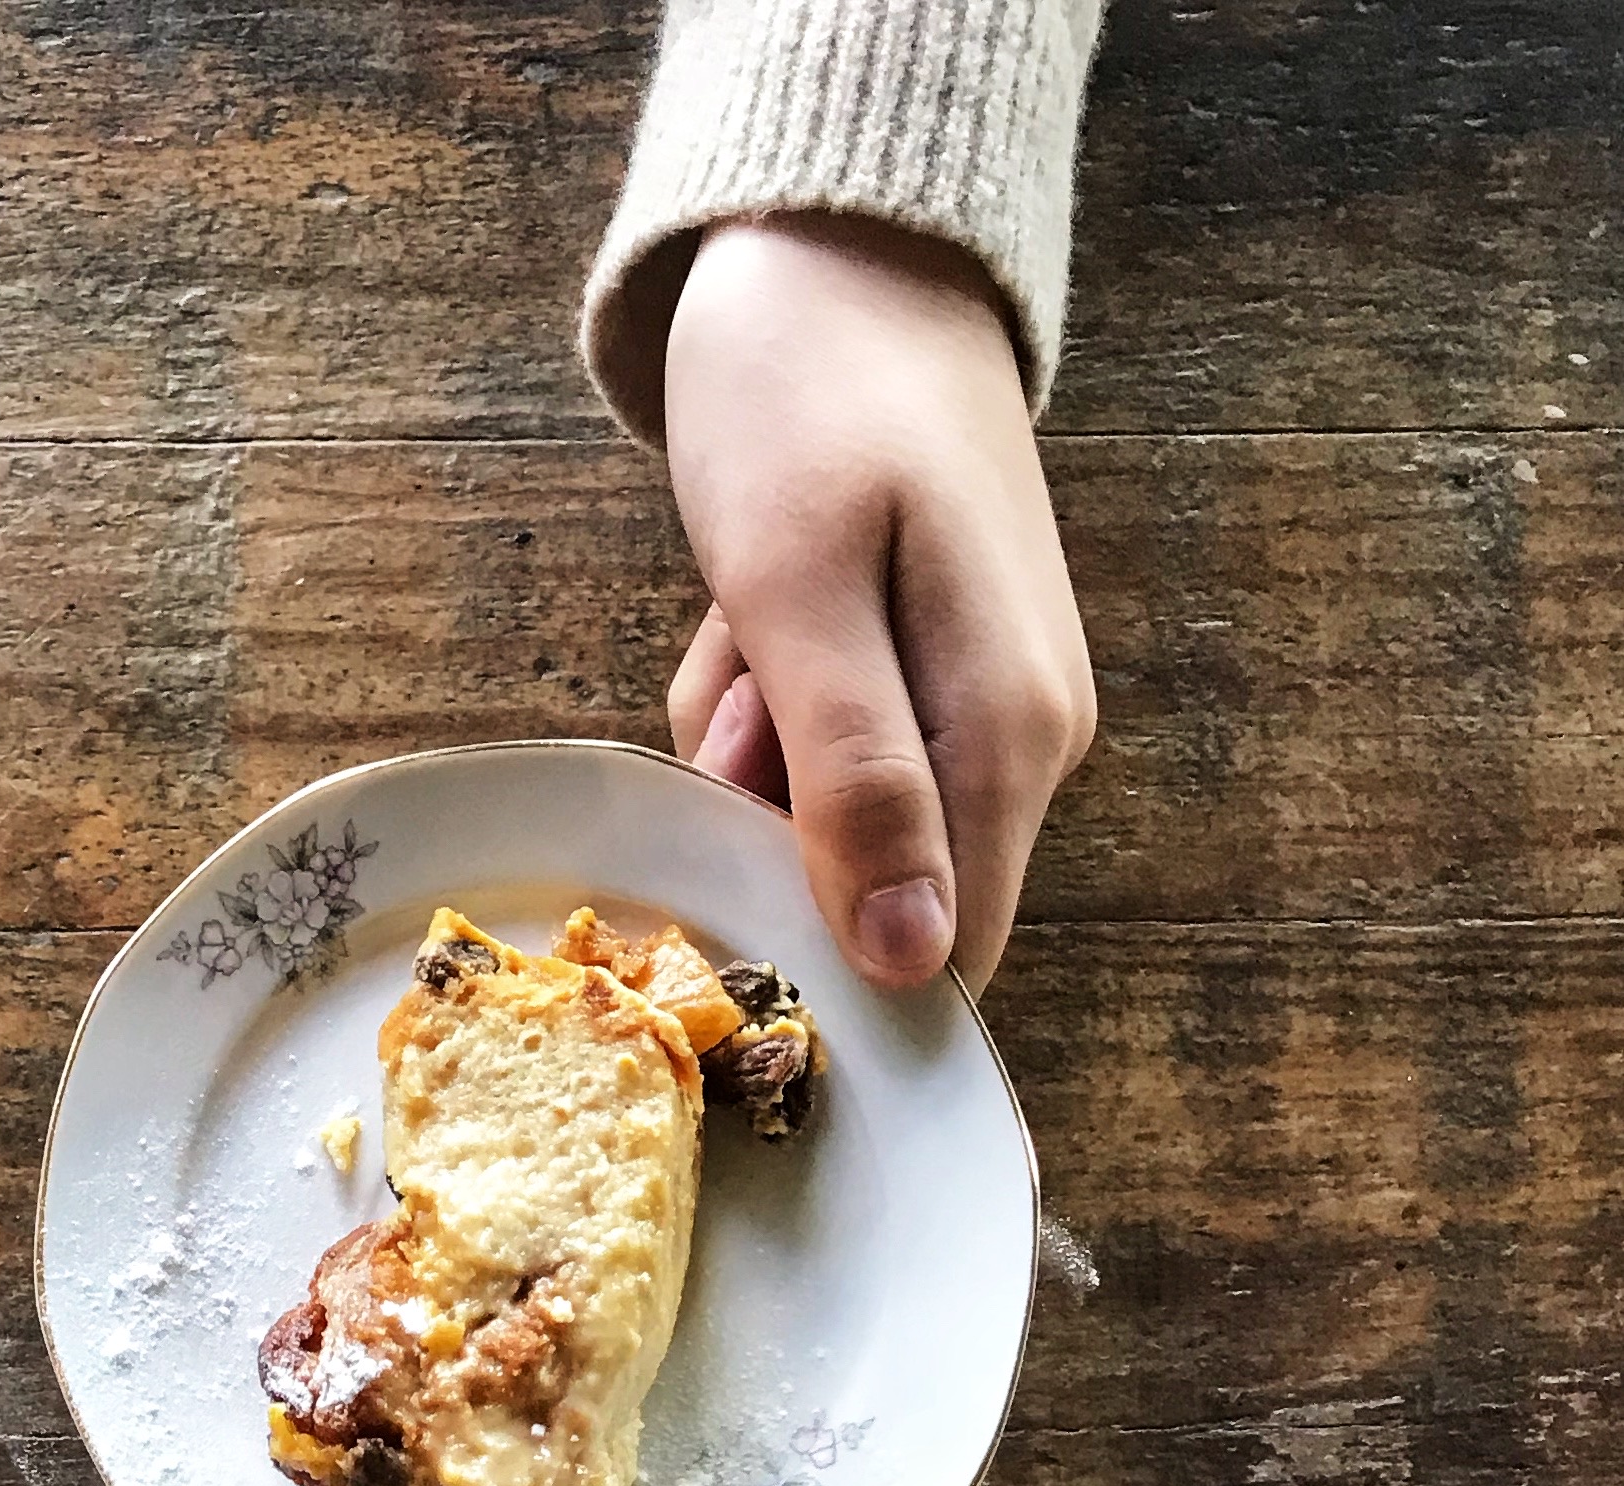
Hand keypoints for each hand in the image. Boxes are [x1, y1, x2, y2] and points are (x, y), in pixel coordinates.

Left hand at [660, 214, 1096, 990]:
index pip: (942, 956)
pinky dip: (757, 698)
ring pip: (821, 821)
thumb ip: (859, 784)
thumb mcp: (801, 599)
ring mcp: (975, 706)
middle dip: (766, 820)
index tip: (731, 867)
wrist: (838, 258)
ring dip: (747, 749)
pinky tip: (754, 609)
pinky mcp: (923, 674)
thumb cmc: (808, 408)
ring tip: (746, 625)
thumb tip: (913, 961)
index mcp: (1011, 741)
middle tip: (742, 682)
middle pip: (867, 891)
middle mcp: (1020, 743)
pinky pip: (812, 749)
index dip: (824, 958)